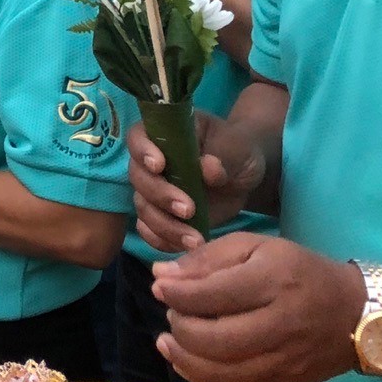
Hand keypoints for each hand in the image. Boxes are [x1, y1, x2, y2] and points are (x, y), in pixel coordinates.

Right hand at [127, 110, 266, 251]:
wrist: (243, 174)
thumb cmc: (235, 149)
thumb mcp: (236, 146)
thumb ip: (222, 155)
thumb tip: (208, 167)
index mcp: (162, 135)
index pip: (138, 138)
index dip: (142, 151)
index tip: (159, 165)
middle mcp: (149, 163)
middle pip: (138, 179)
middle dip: (160, 196)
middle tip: (188, 210)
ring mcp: (154, 191)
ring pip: (143, 209)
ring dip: (164, 226)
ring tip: (194, 239)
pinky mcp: (163, 216)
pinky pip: (150, 231)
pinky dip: (162, 241)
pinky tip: (184, 246)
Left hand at [151, 234, 363, 381]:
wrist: (357, 312)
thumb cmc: (300, 271)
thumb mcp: (258, 247)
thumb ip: (208, 259)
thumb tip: (161, 276)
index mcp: (273, 281)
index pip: (213, 294)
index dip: (176, 293)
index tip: (160, 286)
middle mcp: (280, 323)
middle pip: (214, 338)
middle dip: (180, 326)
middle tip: (172, 313)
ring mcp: (285, 358)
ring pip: (223, 370)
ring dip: (184, 358)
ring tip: (168, 340)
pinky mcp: (286, 380)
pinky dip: (202, 379)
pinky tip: (185, 362)